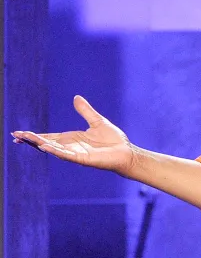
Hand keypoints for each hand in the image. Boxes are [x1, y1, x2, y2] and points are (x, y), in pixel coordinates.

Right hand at [12, 95, 137, 174]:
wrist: (127, 152)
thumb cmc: (114, 140)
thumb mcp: (97, 121)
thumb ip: (86, 111)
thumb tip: (76, 97)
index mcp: (72, 139)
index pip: (49, 136)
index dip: (34, 135)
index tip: (19, 133)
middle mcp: (71, 147)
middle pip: (47, 143)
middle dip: (32, 140)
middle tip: (16, 135)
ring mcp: (76, 154)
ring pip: (54, 149)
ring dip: (40, 144)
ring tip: (26, 139)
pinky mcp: (84, 159)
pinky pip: (67, 155)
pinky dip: (56, 151)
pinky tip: (45, 146)